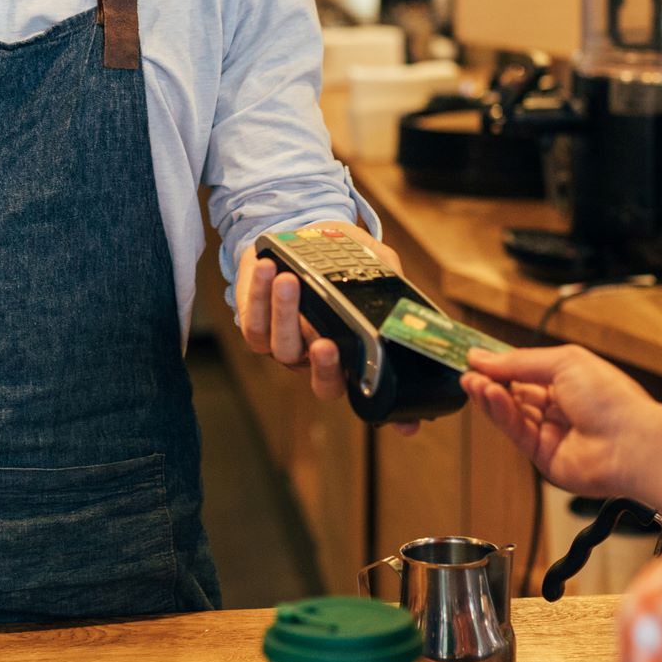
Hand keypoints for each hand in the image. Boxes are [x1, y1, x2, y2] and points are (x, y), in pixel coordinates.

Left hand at [236, 222, 401, 404]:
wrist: (298, 238)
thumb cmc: (342, 255)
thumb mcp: (375, 263)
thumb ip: (388, 280)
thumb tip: (404, 297)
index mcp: (353, 352)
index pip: (374, 391)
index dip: (393, 415)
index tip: (407, 423)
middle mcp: (320, 359)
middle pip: (326, 385)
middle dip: (326, 367)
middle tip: (327, 344)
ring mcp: (287, 348)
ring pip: (285, 349)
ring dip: (286, 315)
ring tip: (290, 281)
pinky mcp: (256, 329)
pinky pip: (255, 324)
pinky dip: (260, 296)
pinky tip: (268, 268)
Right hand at [461, 345, 661, 505]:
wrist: (630, 443)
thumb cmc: (612, 399)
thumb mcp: (564, 362)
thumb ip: (518, 361)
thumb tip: (482, 357)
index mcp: (570, 380)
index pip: (525, 370)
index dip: (500, 365)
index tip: (475, 358)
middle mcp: (560, 406)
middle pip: (514, 393)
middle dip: (490, 381)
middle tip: (468, 372)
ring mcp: (552, 432)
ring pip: (511, 413)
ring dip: (491, 397)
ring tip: (473, 382)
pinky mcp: (543, 457)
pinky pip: (515, 432)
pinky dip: (500, 413)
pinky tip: (490, 396)